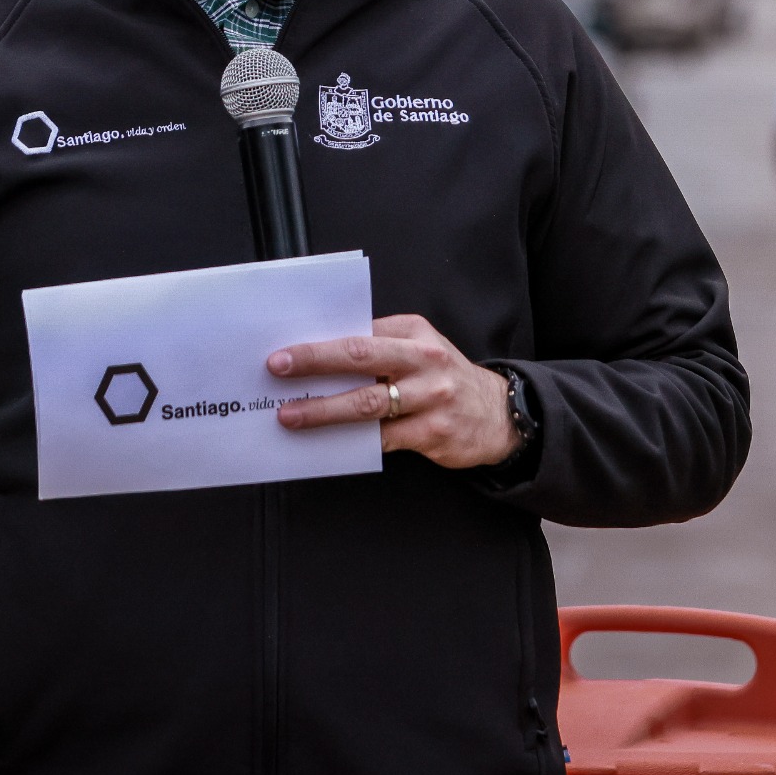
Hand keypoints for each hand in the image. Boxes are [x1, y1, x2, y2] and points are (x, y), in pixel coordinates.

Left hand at [268, 314, 520, 467]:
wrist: (497, 415)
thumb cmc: (444, 378)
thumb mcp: (420, 349)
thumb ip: (380, 347)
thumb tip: (322, 359)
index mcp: (414, 332)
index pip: (360, 331)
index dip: (320, 340)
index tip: (285, 348)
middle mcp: (424, 360)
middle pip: (360, 356)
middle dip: (314, 361)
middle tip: (278, 367)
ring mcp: (430, 397)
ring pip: (366, 403)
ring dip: (323, 409)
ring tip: (291, 415)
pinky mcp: (432, 432)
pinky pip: (381, 438)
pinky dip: (351, 441)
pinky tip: (326, 443)